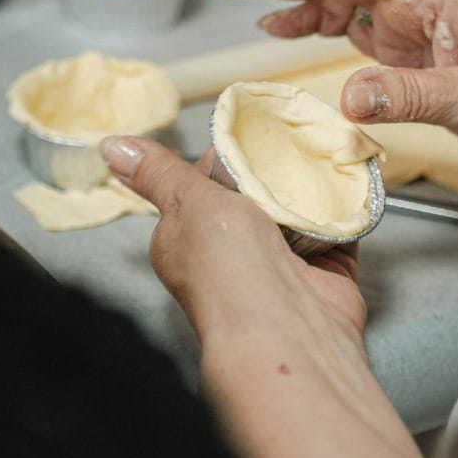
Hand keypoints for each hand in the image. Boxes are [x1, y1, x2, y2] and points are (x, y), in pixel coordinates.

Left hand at [100, 135, 443, 457]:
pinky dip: (343, 209)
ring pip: (297, 210)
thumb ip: (159, 172)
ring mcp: (280, 266)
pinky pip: (336, 229)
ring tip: (320, 149)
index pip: (203, 183)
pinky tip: (346, 180)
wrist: (287, 329)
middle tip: (290, 135)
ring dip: (309, 187)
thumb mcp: (186, 203)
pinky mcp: (323, 272)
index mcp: (186, 240)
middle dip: (272, 167)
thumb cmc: (227, 269)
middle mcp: (231, 255)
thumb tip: (112, 147)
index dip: (225, 154)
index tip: (248, 129)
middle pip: (255, 194)